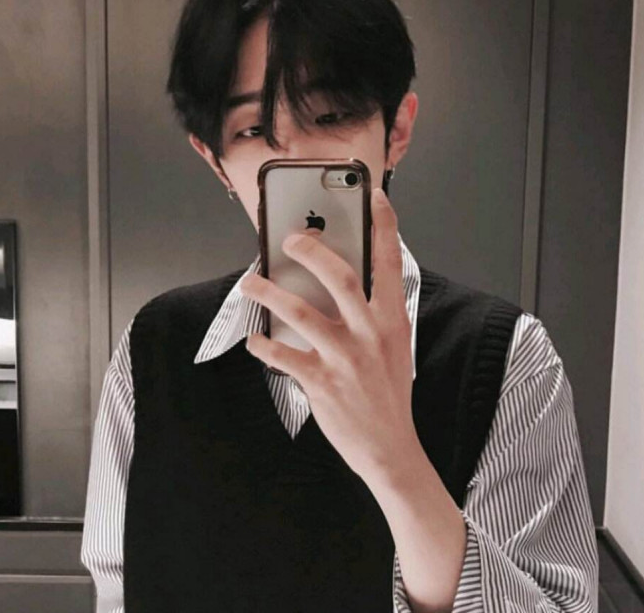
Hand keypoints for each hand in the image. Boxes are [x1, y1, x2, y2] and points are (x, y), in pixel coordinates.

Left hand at [239, 187, 419, 483]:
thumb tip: (341, 282)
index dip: (382, 223)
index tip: (373, 195)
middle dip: (310, 249)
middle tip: (289, 237)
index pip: (390, 260)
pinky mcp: (321, 381)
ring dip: (268, 292)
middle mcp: (370, 332)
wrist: (390, 448)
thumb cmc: (389, 391)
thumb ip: (374, 312)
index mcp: (391, 318)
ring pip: (300, 311)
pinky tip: (254, 339)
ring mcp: (345, 357)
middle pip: (339, 276)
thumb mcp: (393, 345)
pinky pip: (283, 355)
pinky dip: (264, 345)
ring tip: (250, 281)